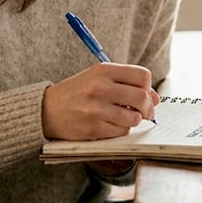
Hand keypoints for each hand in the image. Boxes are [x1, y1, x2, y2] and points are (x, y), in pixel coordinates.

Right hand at [42, 62, 159, 140]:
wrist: (46, 110)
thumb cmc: (76, 93)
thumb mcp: (97, 78)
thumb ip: (125, 83)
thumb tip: (155, 99)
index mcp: (103, 71)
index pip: (142, 75)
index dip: (148, 87)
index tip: (145, 95)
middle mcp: (100, 88)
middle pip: (142, 98)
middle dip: (148, 108)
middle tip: (145, 113)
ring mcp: (97, 109)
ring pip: (134, 118)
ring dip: (134, 120)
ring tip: (124, 118)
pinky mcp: (94, 128)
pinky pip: (121, 131)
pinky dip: (121, 130)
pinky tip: (110, 124)